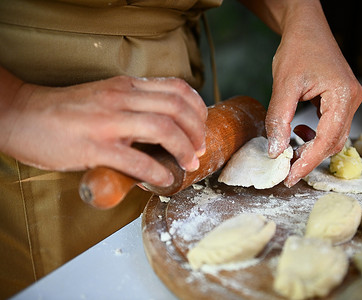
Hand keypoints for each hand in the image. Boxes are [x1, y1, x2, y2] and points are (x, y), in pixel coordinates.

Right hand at [0, 72, 206, 186]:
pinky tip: (163, 180)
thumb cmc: (65, 111)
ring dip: (183, 149)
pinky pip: (136, 159)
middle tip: (199, 149)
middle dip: (197, 132)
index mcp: (126, 86)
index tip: (201, 127)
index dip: (198, 109)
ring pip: (162, 129)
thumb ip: (134, 105)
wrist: (22, 115)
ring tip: (188, 163)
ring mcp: (108, 121)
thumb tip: (164, 129)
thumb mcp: (105, 95)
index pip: (177, 89)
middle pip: (177, 108)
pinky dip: (157, 171)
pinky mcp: (94, 147)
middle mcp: (121, 98)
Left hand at [261, 0, 361, 186]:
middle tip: (286, 168)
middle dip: (309, 158)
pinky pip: (331, 126)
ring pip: (333, 136)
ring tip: (290, 149)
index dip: (308, 162)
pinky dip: (315, 135)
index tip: (290, 177)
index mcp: (343, 96)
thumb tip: (275, 150)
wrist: (306, 28)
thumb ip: (279, 119)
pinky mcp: (341, 100)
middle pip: (334, 142)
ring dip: (312, 148)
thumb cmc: (298, 49)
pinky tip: (299, 132)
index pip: (328, 140)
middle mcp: (352, 100)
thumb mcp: (284, 85)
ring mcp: (349, 100)